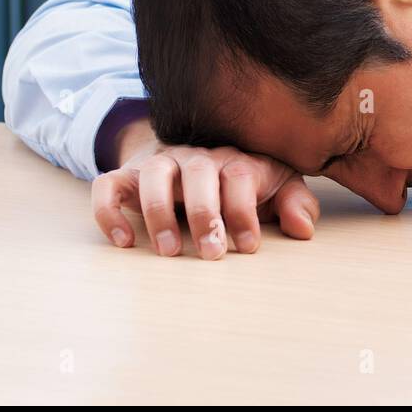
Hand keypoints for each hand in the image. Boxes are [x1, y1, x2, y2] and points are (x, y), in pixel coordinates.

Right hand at [91, 117, 319, 258]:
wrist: (192, 160)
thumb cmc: (241, 183)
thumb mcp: (276, 189)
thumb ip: (294, 204)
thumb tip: (303, 229)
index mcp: (235, 159)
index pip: (240, 175)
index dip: (244, 211)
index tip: (248, 247)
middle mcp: (196, 157)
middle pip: (199, 171)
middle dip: (205, 213)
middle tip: (211, 254)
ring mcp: (159, 164)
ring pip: (153, 174)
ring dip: (159, 211)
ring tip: (168, 252)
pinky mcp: (126, 176)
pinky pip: (108, 186)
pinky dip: (110, 211)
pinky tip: (123, 242)